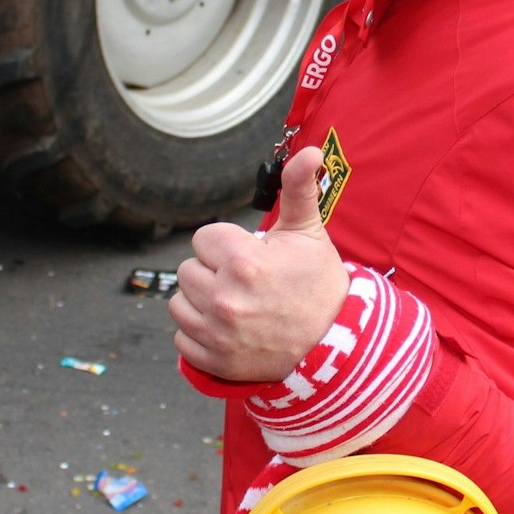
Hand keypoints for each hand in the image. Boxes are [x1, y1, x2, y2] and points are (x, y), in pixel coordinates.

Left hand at [171, 147, 350, 382]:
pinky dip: (200, 333)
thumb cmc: (319, 284)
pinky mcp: (213, 361)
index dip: (227, 245)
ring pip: (179, 303)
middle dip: (213, 272)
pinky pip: (182, 338)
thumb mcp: (308, 233)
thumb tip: (309, 151)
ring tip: (235, 304)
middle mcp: (224, 299)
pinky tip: (228, 328)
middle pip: (187, 270)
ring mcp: (217, 334)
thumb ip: (299, 189)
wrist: (334, 344)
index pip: (203, 239)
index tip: (250, 257)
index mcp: (244, 262)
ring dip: (201, 301)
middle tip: (246, 282)